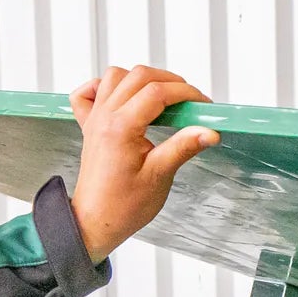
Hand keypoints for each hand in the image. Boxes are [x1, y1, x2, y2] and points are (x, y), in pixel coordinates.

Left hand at [68, 65, 218, 262]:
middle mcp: (104, 117)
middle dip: (169, 82)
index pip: (157, 92)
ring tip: (163, 98)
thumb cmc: (123, 206)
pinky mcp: (89, 125)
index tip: (204, 106)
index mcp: (121, 128)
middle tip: (190, 101)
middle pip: (139, 76)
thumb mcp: (160, 176)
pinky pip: (89, 92)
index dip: (186, 94)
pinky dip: (105, 86)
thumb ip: (183, 147)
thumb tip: (208, 131)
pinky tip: (123, 97)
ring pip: (116, 76)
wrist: (95, 221)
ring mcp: (94, 118)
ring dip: (141, 80)